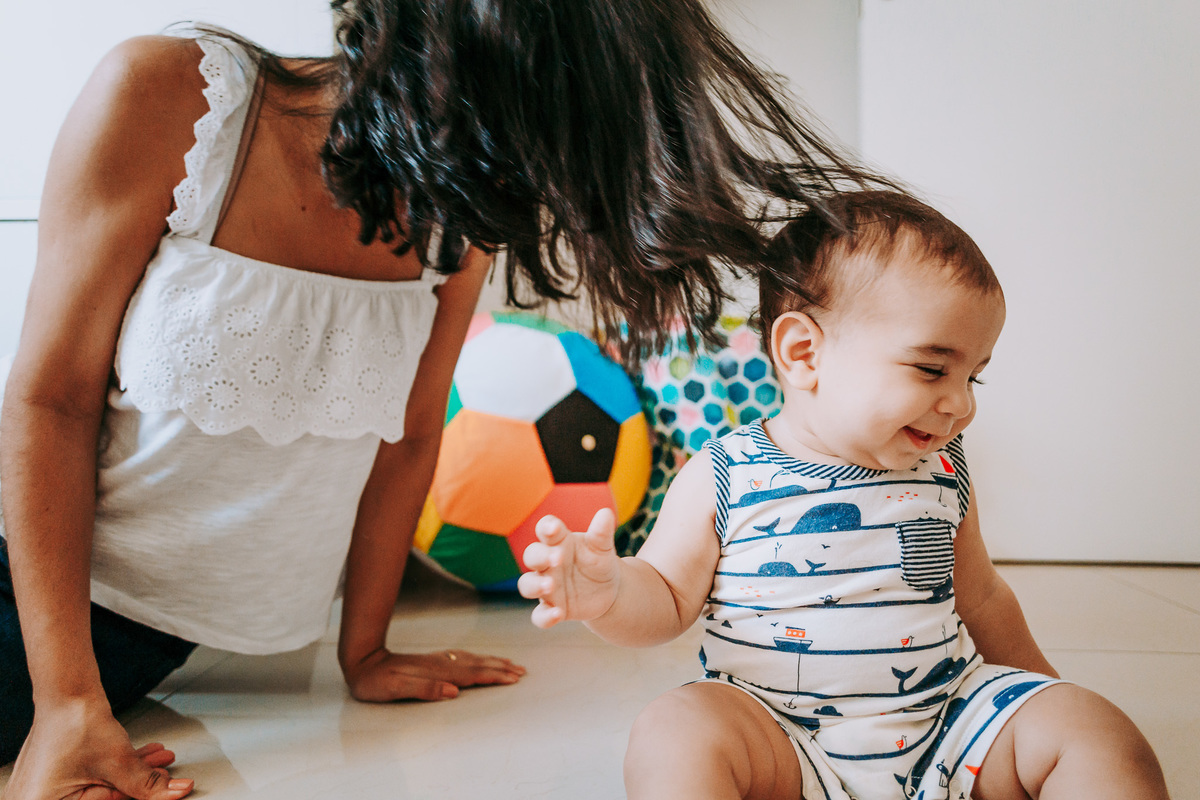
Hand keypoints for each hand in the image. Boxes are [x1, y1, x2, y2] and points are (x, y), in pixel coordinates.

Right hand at [3, 700, 192, 799]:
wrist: (66, 691)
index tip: (161, 788)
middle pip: (100, 797)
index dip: (136, 794)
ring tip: (156, 760)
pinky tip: (138, 759)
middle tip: (160, 771)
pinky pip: (88, 777)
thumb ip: (146, 783)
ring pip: (97, 785)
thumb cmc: (76, 723)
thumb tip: (174, 792)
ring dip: (129, 772)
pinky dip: (114, 767)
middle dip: (135, 782)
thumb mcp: (119, 762)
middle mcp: (36, 799)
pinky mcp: (51, 775)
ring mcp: (42, 787)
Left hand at [343, 648, 525, 702]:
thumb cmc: (377, 681)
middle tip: (522, 671)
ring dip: (492, 662)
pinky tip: (480, 659)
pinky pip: (463, 658)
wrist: (362, 661)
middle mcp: (440, 663)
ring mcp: (437, 660)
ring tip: (510, 664)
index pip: (472, 675)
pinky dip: (477, 659)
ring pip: (472, 660)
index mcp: (437, 672)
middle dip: (501, 668)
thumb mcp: (396, 689)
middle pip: (477, 665)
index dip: (494, 676)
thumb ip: (425, 689)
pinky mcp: (432, 660)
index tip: (514, 678)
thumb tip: (453, 691)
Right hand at [517, 508, 620, 627]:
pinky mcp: (552, 608)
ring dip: (535, 585)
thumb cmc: (598, 561)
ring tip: (550, 586)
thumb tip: (606, 513)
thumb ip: (601, 532)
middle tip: (557, 558)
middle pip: (532, 556)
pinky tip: (558, 614)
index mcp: (559, 542)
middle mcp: (547, 564)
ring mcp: (547, 587)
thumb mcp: (603, 548)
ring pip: (527, 584)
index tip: (553, 528)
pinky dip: (545, 616)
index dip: (546, 527)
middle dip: (540, 556)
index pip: (545, 529)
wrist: (608, 591)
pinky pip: (539, 615)